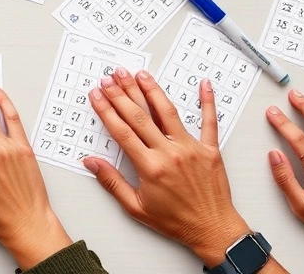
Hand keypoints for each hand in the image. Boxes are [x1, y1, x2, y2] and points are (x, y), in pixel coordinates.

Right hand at [84, 69, 278, 268]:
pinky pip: (209, 121)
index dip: (106, 110)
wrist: (213, 230)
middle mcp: (170, 153)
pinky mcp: (210, 149)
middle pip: (140, 116)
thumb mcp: (136, 207)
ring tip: (139, 74)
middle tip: (111, 77)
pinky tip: (203, 84)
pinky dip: (207, 101)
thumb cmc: (175, 221)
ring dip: (151, 90)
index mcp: (150, 167)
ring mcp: (191, 148)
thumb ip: (112, 182)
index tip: (97, 95)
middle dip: (122, 93)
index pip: (122, 131)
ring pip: (168, 112)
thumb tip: (90, 162)